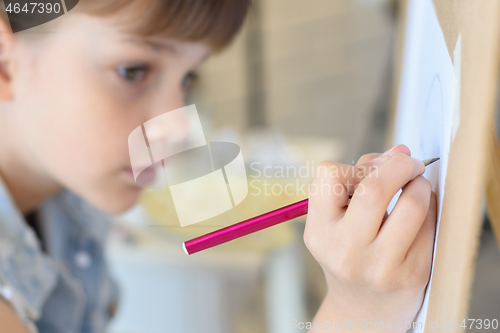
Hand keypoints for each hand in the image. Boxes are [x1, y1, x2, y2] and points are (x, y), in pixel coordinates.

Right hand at [304, 144, 436, 331]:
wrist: (363, 310)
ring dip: (419, 184)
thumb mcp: (335, 223)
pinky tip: (420, 212)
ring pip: (412, 203)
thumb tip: (399, 151)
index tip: (367, 171)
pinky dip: (429, 207)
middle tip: (408, 163)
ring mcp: (381, 265)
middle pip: (375, 187)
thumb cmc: (348, 255)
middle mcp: (346, 250)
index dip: (353, 166)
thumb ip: (359, 181)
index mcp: (319, 232)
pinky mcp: (412, 274)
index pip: (329, 175)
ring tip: (415, 186)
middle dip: (398, 164)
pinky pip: (430, 224)